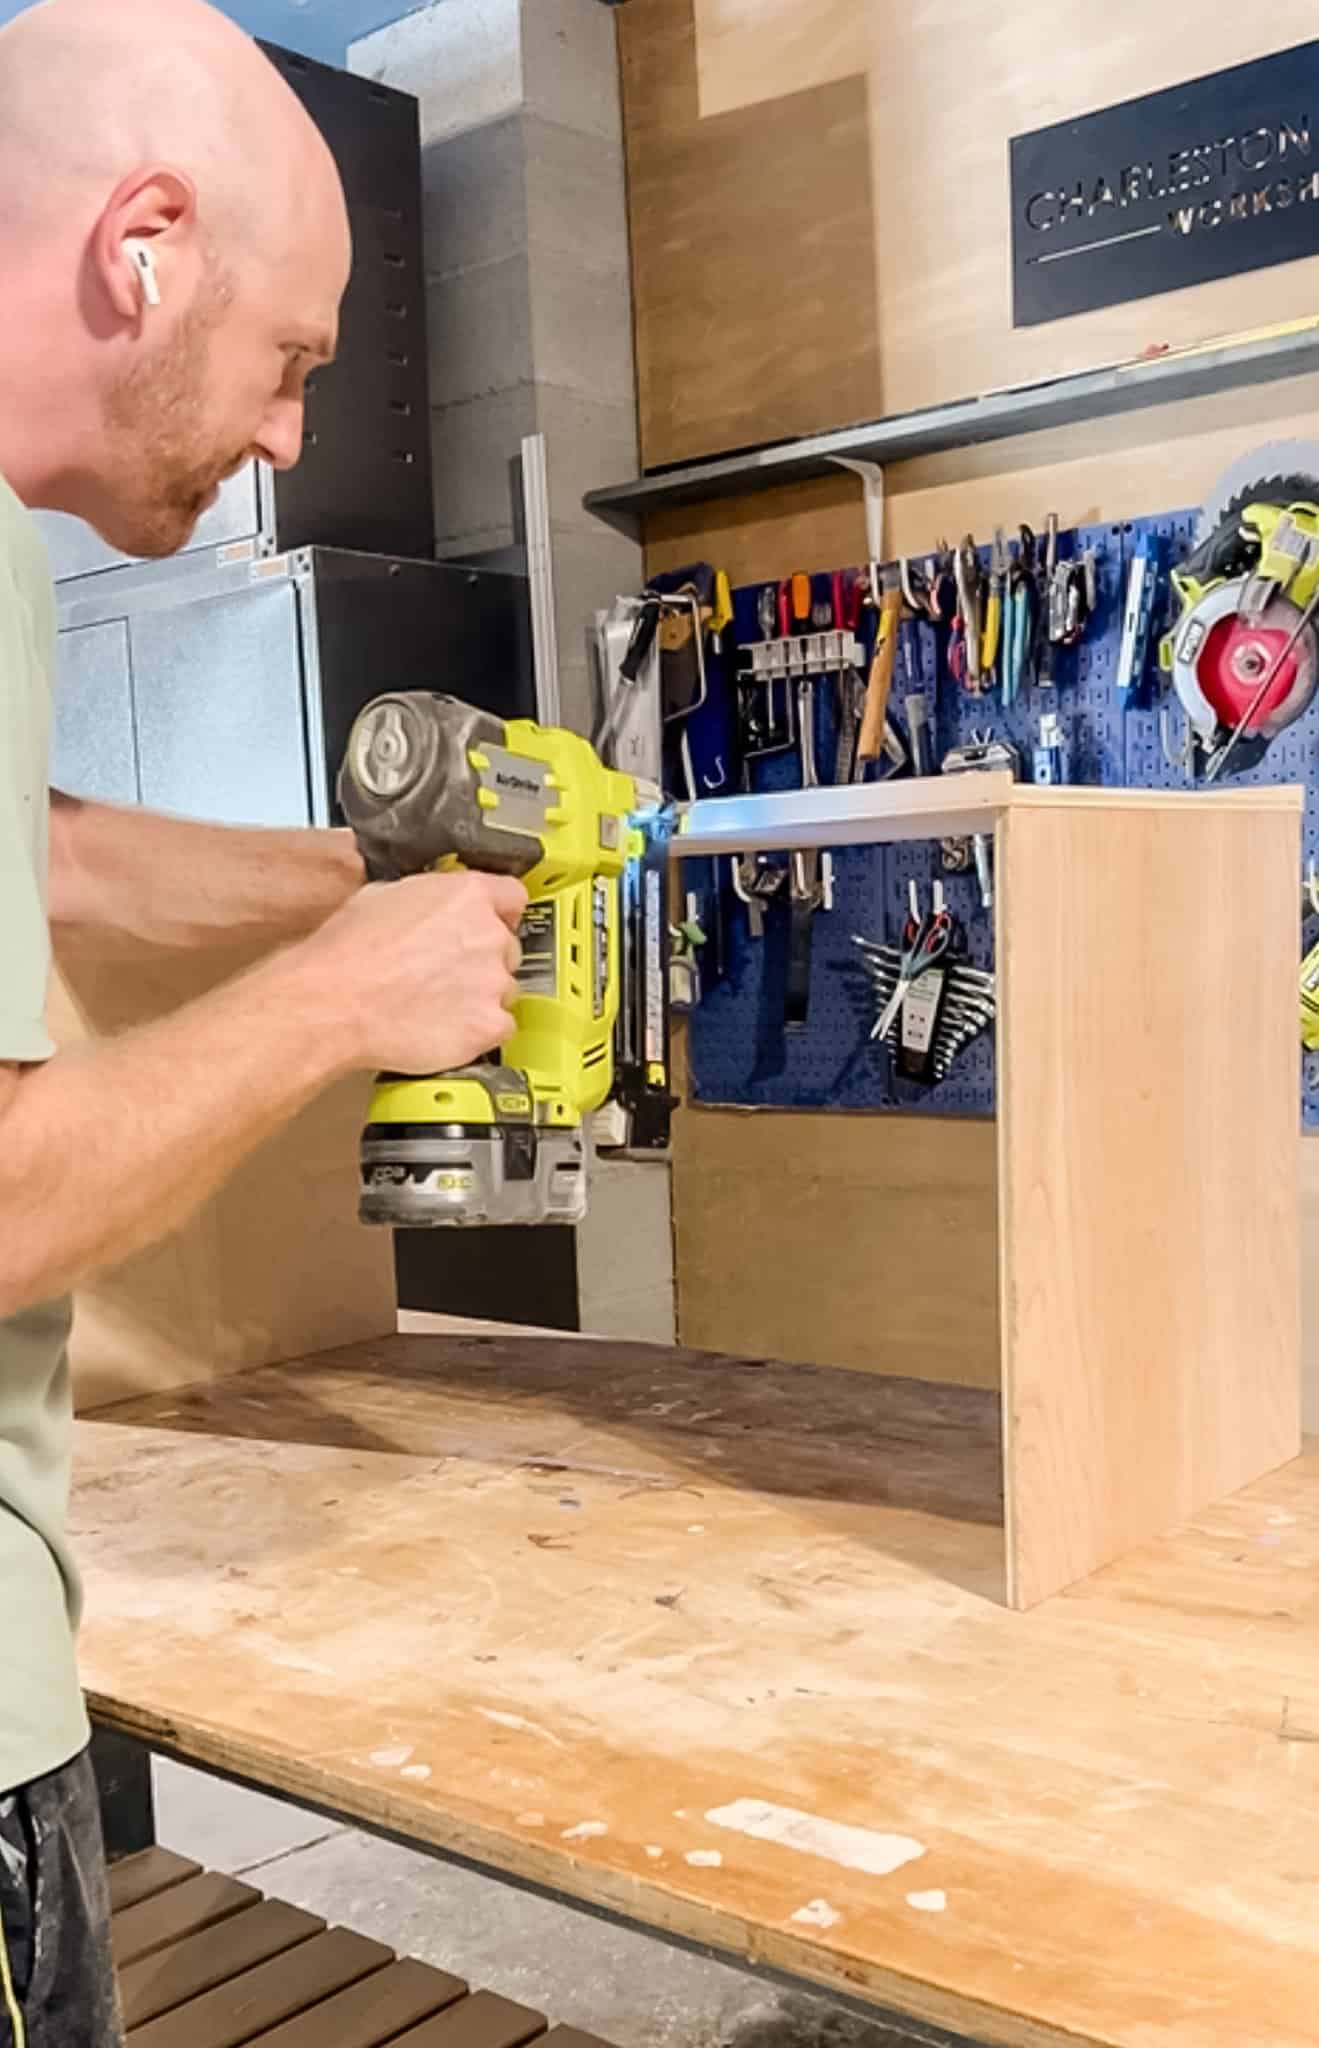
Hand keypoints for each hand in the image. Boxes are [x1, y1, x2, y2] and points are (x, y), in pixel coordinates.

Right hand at [300, 869, 526, 1074]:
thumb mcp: (383, 896)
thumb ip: (426, 898)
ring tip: (435, 1004)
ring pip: (504, 989)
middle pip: (507, 947)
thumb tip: (430, 906)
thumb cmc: (346, 953)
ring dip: (480, 997)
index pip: (512, 898)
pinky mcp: (489, 1024)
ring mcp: (493, 981)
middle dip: (482, 960)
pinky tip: (444, 1028)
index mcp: (466, 895)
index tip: (491, 925)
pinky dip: (478, 1031)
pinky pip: (499, 1028)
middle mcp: (488, 934)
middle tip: (445, 974)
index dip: (499, 914)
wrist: (334, 1003)